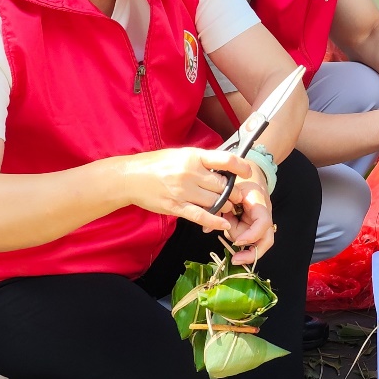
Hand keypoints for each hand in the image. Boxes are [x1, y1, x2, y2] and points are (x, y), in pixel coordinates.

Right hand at [122, 148, 262, 234]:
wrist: (130, 177)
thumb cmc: (157, 164)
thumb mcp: (181, 154)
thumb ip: (202, 161)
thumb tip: (224, 166)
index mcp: (194, 157)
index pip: (225, 160)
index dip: (241, 167)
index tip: (248, 172)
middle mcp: (190, 173)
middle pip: (223, 185)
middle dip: (233, 192)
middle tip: (238, 196)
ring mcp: (183, 191)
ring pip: (215, 201)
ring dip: (225, 206)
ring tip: (228, 206)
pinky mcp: (176, 206)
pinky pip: (201, 216)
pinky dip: (215, 221)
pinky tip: (224, 224)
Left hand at [220, 162, 274, 265]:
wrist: (251, 172)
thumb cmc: (240, 179)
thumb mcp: (230, 189)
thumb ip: (219, 207)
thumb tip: (207, 229)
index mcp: (259, 203)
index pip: (263, 222)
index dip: (251, 235)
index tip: (237, 242)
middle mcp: (264, 215)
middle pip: (265, 240)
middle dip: (251, 252)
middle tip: (234, 259)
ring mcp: (262, 222)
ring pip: (257, 242)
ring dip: (240, 240)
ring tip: (228, 227)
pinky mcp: (255, 226)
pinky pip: (250, 239)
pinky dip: (240, 241)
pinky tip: (231, 239)